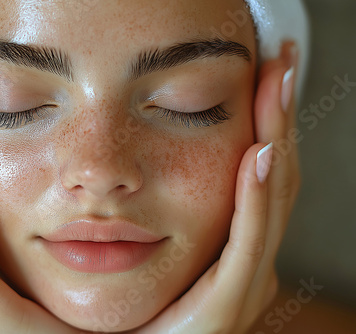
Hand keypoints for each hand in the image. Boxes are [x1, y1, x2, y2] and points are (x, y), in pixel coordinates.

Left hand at [131, 42, 300, 333]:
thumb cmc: (105, 313)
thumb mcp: (114, 249)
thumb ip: (137, 209)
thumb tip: (113, 167)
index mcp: (220, 250)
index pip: (252, 177)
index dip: (263, 124)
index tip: (260, 74)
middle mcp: (238, 265)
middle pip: (269, 179)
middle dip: (276, 119)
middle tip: (278, 61)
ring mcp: (236, 287)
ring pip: (269, 203)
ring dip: (275, 141)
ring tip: (277, 83)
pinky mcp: (223, 309)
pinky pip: (246, 244)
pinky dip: (257, 199)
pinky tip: (258, 152)